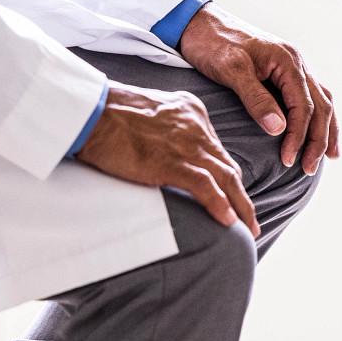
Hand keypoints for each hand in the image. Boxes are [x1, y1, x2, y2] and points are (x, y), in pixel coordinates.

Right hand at [76, 82, 259, 234]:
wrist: (91, 112)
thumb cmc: (110, 115)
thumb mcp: (150, 114)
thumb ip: (166, 131)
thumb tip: (166, 155)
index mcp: (191, 112)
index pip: (217, 150)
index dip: (227, 176)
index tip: (233, 195)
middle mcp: (195, 126)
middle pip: (227, 165)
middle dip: (241, 195)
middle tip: (250, 219)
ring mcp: (185, 144)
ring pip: (225, 178)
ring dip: (240, 206)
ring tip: (249, 228)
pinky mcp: (169, 161)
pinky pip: (204, 185)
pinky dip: (219, 204)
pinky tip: (227, 220)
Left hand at [177, 4, 339, 174]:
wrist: (198, 22)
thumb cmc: (212, 42)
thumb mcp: (231, 69)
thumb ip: (255, 98)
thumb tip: (279, 128)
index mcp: (287, 60)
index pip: (304, 105)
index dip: (298, 135)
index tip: (287, 160)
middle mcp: (295, 62)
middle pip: (320, 105)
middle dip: (318, 139)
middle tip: (308, 168)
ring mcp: (291, 66)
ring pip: (321, 100)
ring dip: (325, 129)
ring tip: (328, 155)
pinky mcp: (282, 71)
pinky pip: (309, 95)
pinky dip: (317, 115)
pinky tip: (317, 129)